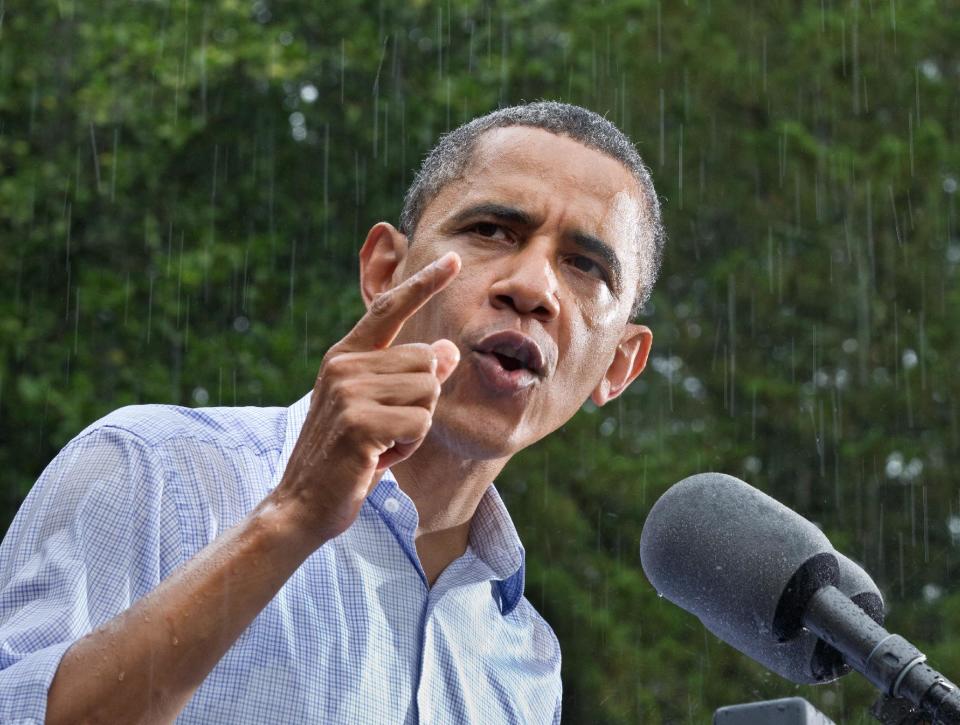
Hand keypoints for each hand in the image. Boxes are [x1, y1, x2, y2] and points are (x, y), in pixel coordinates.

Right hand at [275, 252, 461, 543]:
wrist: (303, 504)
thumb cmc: (347, 456)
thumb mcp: (379, 409)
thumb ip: (409, 377)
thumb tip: (447, 350)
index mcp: (346, 355)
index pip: (390, 308)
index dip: (424, 283)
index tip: (454, 259)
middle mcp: (344, 365)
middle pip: (426, 361)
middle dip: (422, 402)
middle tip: (388, 430)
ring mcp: (348, 392)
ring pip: (428, 392)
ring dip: (416, 427)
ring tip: (382, 444)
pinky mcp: (359, 422)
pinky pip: (420, 423)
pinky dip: (409, 447)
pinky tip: (378, 458)